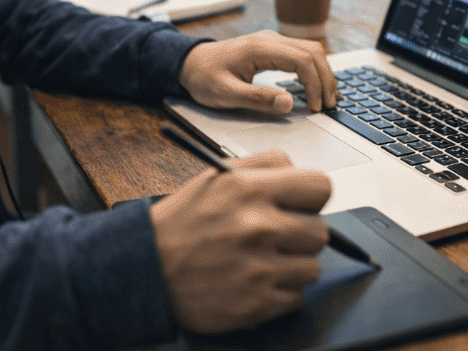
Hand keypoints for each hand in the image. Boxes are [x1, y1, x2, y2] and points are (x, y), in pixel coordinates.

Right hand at [150, 151, 331, 333]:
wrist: (146, 268)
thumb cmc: (182, 222)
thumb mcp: (217, 176)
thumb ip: (264, 165)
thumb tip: (299, 170)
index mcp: (250, 189)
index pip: (321, 187)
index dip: (312, 197)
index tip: (302, 205)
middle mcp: (258, 226)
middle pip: (321, 231)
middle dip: (302, 233)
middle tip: (278, 236)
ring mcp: (259, 268)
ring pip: (312, 267)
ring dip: (293, 266)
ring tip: (263, 260)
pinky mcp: (257, 303)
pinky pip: (297, 297)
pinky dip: (280, 292)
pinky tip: (256, 281)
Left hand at [178, 30, 338, 113]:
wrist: (189, 63)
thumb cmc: (204, 77)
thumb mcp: (226, 94)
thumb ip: (258, 98)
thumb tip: (289, 103)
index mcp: (260, 48)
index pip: (302, 60)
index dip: (315, 84)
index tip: (317, 107)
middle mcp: (270, 39)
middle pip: (313, 51)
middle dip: (326, 78)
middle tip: (331, 104)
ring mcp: (272, 41)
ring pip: (311, 50)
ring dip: (323, 73)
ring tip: (329, 97)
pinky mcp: (272, 48)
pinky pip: (301, 53)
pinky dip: (314, 69)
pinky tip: (317, 86)